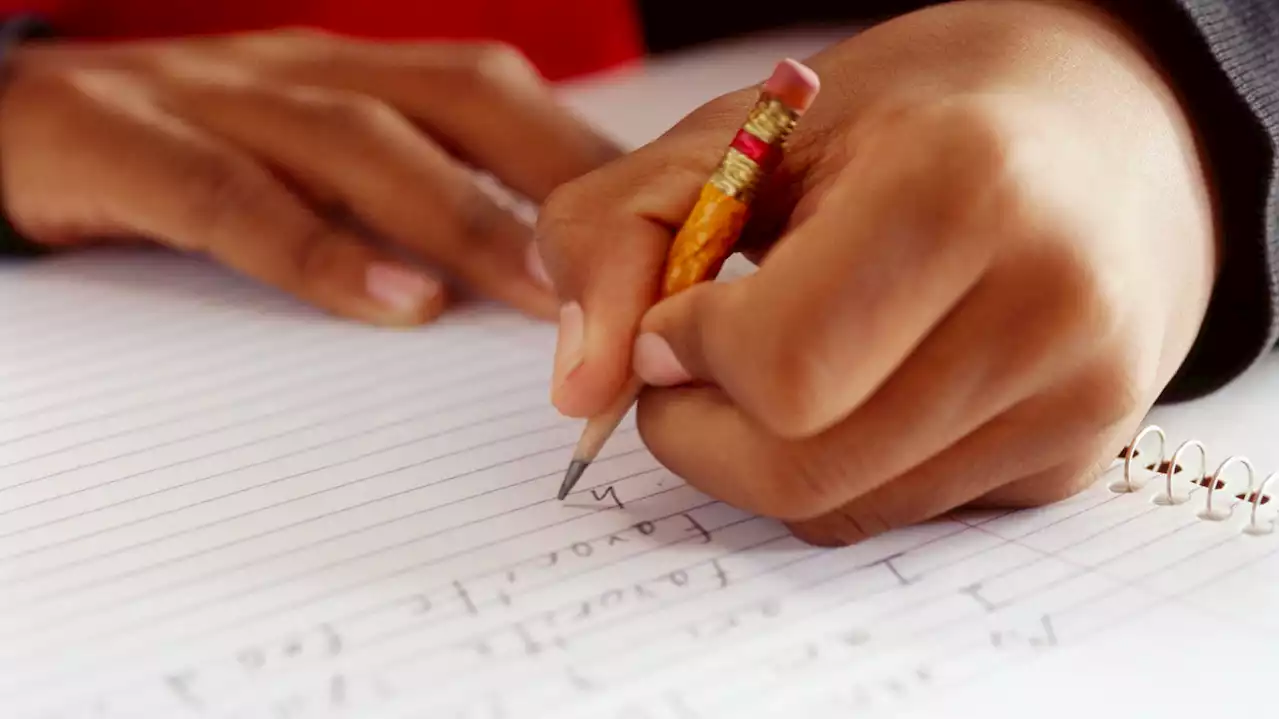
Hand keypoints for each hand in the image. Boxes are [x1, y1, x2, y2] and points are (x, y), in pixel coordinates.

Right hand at [0, 30, 618, 323]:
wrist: (9, 122)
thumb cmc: (192, 152)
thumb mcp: (309, 165)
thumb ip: (405, 202)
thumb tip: (532, 282)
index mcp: (358, 75)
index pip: (497, 96)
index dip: (586, 153)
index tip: (666, 228)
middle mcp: (303, 70)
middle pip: (459, 98)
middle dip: (555, 176)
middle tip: (639, 262)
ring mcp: (213, 95)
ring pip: (360, 143)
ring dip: (464, 216)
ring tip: (543, 295)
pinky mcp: (120, 140)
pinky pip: (230, 196)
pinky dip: (318, 252)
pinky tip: (394, 302)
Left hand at [536, 0, 1218, 543]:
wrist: (1100, 133)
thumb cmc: (913, 116)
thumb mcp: (744, 131)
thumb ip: (619, 233)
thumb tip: (579, 391)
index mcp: (962, 189)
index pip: (780, 365)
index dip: (686, 353)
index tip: (675, 314)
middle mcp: (1048, 309)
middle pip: (802, 470)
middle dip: (700, 433)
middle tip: (691, 365)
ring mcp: (1077, 401)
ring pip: (840, 509)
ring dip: (760, 455)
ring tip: (780, 361)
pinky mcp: (1075, 460)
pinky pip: (895, 514)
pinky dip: (836, 467)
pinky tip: (862, 383)